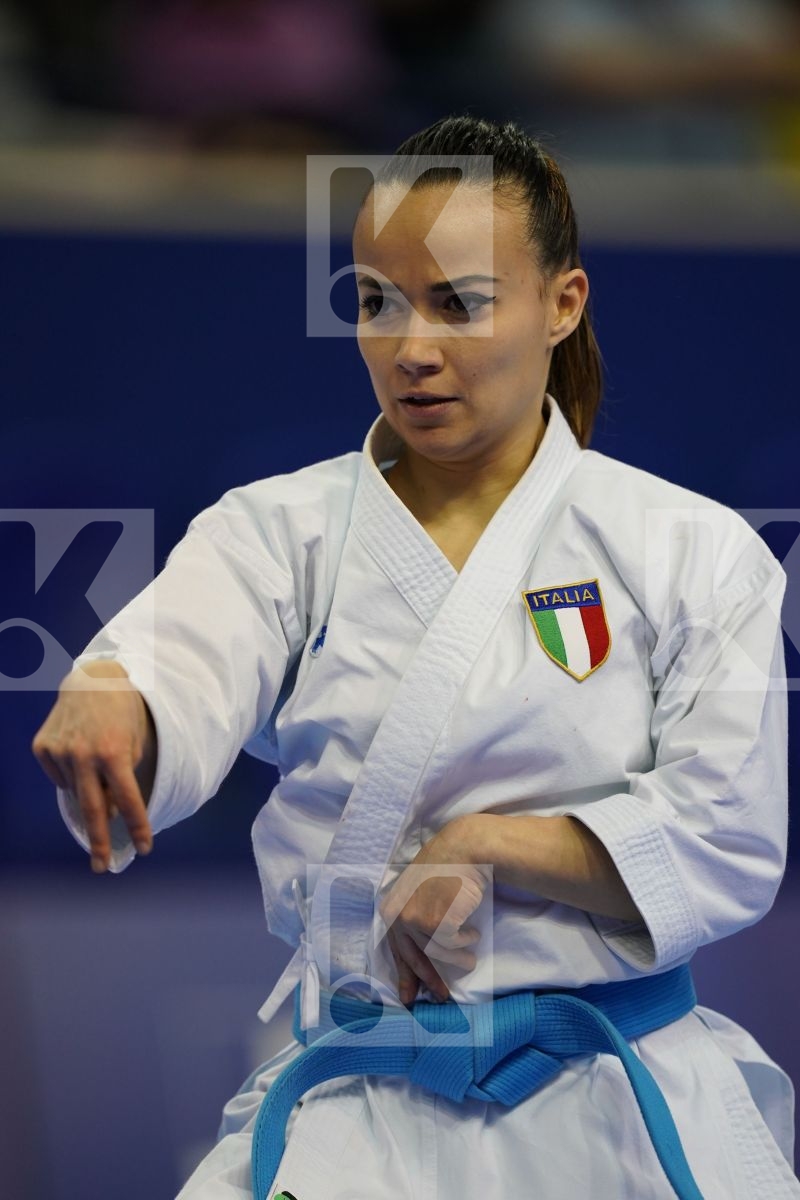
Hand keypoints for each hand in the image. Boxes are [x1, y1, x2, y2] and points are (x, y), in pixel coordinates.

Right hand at [31, 660, 156, 871]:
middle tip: (102, 867)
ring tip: (97, 764)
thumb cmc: (124, 715)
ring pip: (76, 793)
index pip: (129, 800)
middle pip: (94, 811)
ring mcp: (59, 751)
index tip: (145, 849)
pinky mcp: (42, 747)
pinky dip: (73, 775)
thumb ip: (124, 778)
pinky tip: (79, 755)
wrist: (93, 680)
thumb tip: (108, 813)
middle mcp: (84, 754)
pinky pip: (60, 778)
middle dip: (100, 842)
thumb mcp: (137, 742)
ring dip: (90, 791)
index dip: (139, 826)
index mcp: (114, 751)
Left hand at [378, 816, 489, 1005]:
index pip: (396, 950)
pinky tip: (472, 931)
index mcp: (391, 910)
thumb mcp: (416, 892)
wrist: (461, 849)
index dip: (404, 975)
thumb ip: (412, 916)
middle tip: (441, 997)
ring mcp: (419, 921)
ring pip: (440, 954)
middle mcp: (400, 918)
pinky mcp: (439, 923)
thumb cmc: (443, 868)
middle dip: (430, 980)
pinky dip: (466, 940)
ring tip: (469, 960)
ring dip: (457, 959)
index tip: (407, 997)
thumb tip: (419, 948)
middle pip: (416, 959)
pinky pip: (456, 943)